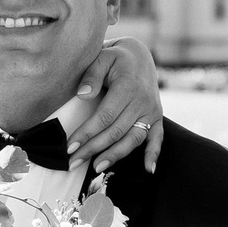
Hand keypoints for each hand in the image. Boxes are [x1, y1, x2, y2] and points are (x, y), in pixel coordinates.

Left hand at [68, 36, 164, 173]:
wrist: (140, 56)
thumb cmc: (116, 59)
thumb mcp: (102, 58)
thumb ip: (91, 75)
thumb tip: (82, 95)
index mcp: (127, 87)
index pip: (104, 117)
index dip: (86, 133)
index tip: (69, 146)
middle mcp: (141, 102)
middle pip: (116, 132)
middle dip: (93, 149)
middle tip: (73, 162)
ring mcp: (151, 111)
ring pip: (133, 139)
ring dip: (115, 155)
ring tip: (97, 167)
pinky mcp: (157, 117)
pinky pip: (157, 138)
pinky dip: (153, 154)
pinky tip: (147, 169)